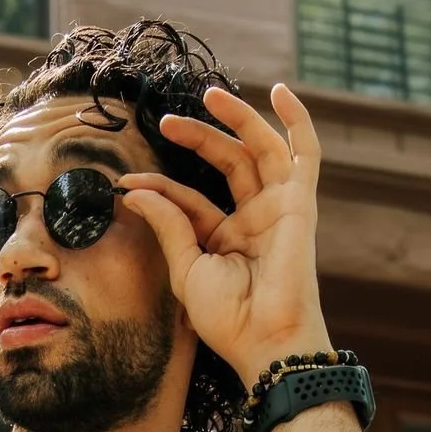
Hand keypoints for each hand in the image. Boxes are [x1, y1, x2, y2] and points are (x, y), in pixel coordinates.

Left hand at [119, 83, 332, 390]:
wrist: (263, 339)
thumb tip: (134, 191)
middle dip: (197, 139)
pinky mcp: (300, 202)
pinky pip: (304, 153)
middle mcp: (253, 218)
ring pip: (258, 149)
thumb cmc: (227, 317)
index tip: (126, 183)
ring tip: (209, 95)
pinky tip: (278, 92)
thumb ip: (167, 224)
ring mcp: (278, 208)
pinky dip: (296, 120)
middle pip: (226, 163)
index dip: (159, 188)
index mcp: (224, 238)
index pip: (190, 199)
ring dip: (236, 119)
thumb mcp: (186, 268)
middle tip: (166, 122)